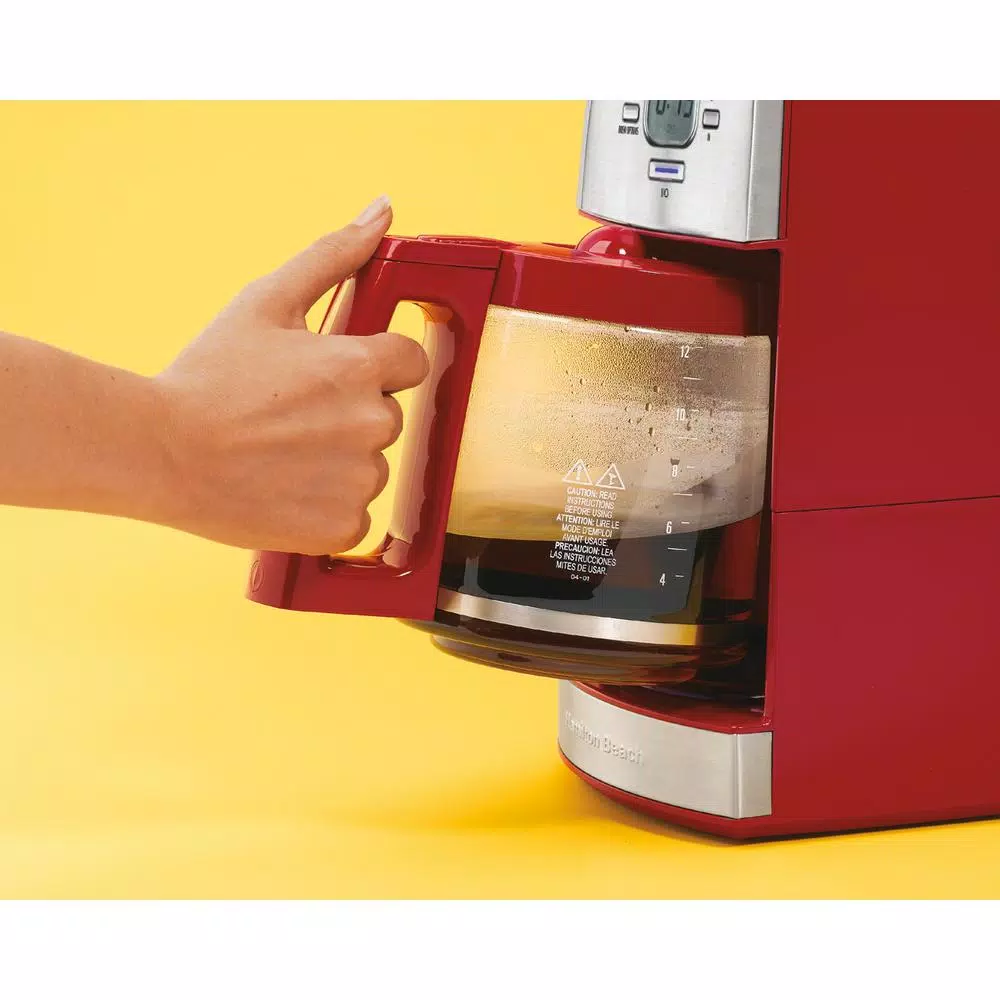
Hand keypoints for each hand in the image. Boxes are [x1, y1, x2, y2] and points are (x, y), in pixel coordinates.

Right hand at [154, 196, 428, 554]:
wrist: (160, 452)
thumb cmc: (208, 377)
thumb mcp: (266, 301)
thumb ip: (333, 256)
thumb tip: (382, 211)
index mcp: (362, 365)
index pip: (412, 361)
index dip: (376, 366)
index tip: (336, 378)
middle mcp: (372, 422)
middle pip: (389, 416)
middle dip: (352, 414)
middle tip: (292, 417)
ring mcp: (359, 478)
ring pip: (372, 467)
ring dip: (340, 463)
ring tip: (282, 454)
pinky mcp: (342, 524)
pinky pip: (357, 515)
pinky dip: (328, 507)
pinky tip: (286, 489)